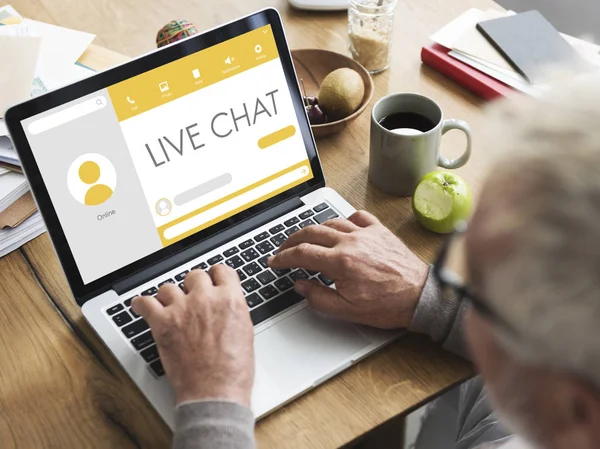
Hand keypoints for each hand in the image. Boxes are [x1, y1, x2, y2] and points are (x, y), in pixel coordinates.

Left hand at [132, 265, 253, 405]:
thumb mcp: (245, 332)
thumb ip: (233, 311)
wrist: (215, 392)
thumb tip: (225, 304)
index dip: (216, 276)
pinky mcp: (163, 323)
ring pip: (169, 287)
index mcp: (230, 299)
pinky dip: (142, 304)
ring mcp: (183, 309)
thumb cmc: (232, 370)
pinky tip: (142, 306)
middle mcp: (206, 299)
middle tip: (192, 298)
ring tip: (169, 306)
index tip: (212, 280)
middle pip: (195, 276)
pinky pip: (145, 303)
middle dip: (194, 286)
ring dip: (170, 296)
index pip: (221, 270)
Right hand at [269, 210, 428, 328]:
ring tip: (305, 238)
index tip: (275, 261)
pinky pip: (358, 216)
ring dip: (314, 229)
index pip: (301, 254)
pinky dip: (344, 219)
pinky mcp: (380, 231)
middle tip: (283, 248)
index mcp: (340, 262)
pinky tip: (341, 227)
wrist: (420, 296)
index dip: (283, 258)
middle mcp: (351, 242)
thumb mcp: (347, 310)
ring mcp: (366, 233)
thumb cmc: (389, 304)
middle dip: (291, 240)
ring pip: (331, 222)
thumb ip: (318, 297)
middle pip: (311, 232)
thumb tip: (300, 285)